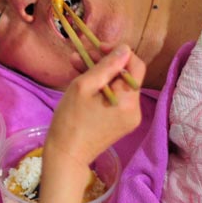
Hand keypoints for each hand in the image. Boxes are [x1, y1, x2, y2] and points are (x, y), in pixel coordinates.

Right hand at [45, 44, 143, 167]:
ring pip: (119, 86)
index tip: (98, 47)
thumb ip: (105, 66)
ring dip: (101, 74)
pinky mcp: (122, 124)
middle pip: (126, 76)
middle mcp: (135, 109)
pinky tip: (84, 84)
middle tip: (81, 56)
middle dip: (105, 63)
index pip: (136, 66)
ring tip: (76, 66)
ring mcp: (129, 118)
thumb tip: (124, 49)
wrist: (66, 155)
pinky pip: (116, 98)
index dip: (119, 53)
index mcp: (128, 100)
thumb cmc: (70, 120)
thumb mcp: (83, 86)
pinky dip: (103, 88)